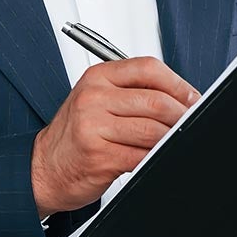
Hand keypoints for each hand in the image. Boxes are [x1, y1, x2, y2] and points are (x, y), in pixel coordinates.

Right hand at [32, 58, 198, 215]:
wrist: (44, 168)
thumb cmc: (75, 135)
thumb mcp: (98, 101)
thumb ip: (133, 93)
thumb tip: (182, 98)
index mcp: (98, 78)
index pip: (148, 68)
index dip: (178, 84)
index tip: (192, 98)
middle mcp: (94, 98)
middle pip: (156, 101)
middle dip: (182, 114)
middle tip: (191, 123)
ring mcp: (94, 127)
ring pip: (153, 129)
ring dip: (172, 138)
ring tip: (176, 140)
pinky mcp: (100, 155)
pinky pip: (142, 155)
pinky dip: (157, 156)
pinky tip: (158, 156)